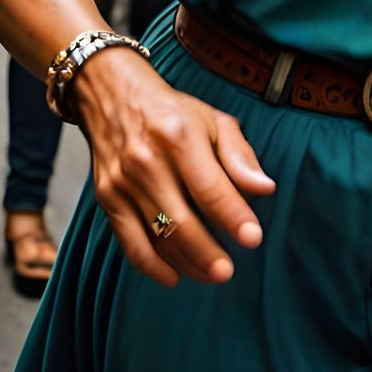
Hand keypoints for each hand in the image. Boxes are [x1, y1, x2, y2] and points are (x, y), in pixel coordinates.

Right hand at [71, 44, 273, 287]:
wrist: (111, 95)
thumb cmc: (170, 111)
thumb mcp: (211, 120)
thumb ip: (239, 155)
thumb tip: (265, 189)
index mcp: (178, 134)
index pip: (209, 186)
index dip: (233, 216)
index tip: (253, 238)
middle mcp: (146, 159)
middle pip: (180, 221)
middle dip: (207, 252)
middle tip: (228, 271)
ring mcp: (122, 182)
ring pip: (156, 237)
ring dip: (186, 263)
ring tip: (211, 274)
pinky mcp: (107, 198)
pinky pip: (129, 244)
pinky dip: (152, 267)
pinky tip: (175, 276)